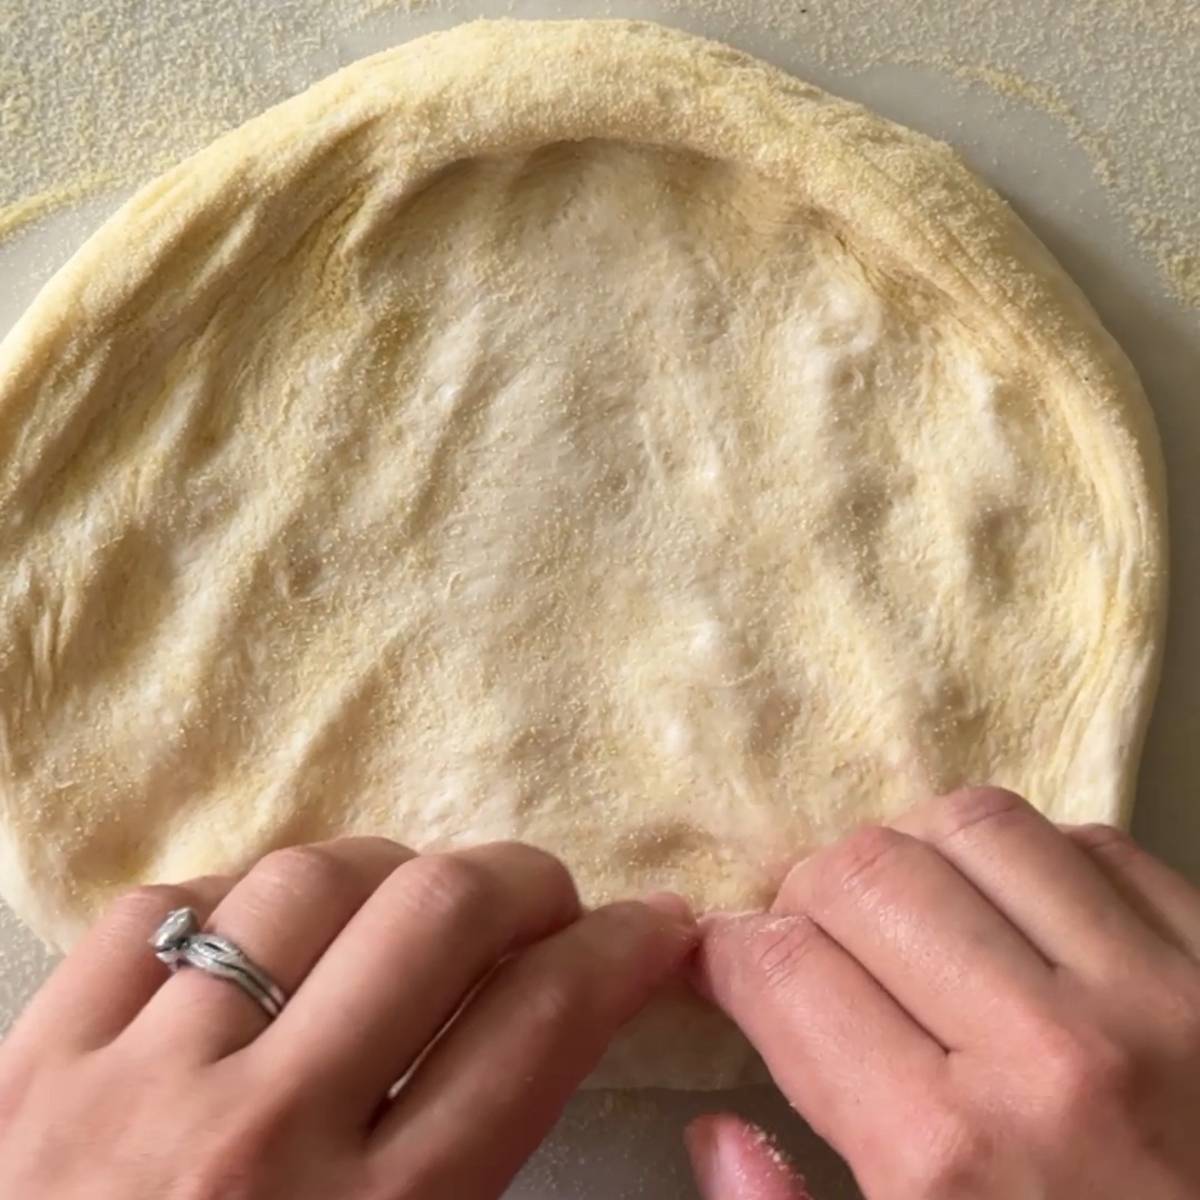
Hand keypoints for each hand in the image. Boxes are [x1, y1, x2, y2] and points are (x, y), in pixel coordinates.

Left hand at [0, 839, 694, 1197]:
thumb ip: (488, 1177)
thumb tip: (559, 1028)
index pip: (539, 1028)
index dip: (620, 954)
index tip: (653, 926)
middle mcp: (258, 1137)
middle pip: (437, 915)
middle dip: (524, 881)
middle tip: (543, 905)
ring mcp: (131, 1085)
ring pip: (304, 881)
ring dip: (385, 876)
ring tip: (402, 912)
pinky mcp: (29, 1064)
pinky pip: (160, 909)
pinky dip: (232, 903)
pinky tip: (262, 940)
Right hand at [692, 788, 1199, 1199]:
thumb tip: (715, 1128)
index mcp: (943, 1160)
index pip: (779, 967)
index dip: (727, 953)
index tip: (728, 963)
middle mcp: (1045, 1052)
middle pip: (862, 870)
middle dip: (807, 894)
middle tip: (817, 939)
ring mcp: (1159, 994)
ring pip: (973, 821)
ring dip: (917, 854)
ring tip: (916, 911)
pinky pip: (1092, 842)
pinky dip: (1032, 860)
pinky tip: (1022, 918)